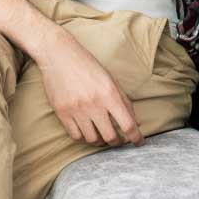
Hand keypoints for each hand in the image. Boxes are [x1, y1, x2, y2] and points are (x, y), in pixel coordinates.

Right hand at [34, 27, 142, 147]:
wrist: (59, 55)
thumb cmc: (88, 66)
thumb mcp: (111, 79)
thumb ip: (124, 101)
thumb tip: (136, 123)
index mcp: (109, 94)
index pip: (127, 124)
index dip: (136, 137)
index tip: (139, 142)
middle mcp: (94, 104)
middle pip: (110, 136)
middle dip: (118, 142)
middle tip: (120, 141)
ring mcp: (77, 110)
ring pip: (93, 139)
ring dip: (101, 142)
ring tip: (103, 136)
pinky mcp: (62, 113)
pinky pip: (76, 136)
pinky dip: (84, 138)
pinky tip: (88, 133)